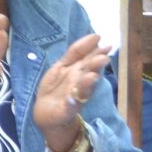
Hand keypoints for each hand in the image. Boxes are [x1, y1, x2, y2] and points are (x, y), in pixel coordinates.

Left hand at [33, 33, 109, 150]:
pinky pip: (69, 106)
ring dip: (87, 83)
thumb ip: (74, 55)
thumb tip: (92, 40)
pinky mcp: (66, 110)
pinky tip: (72, 99)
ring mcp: (73, 96)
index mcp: (74, 71)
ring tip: (92, 76)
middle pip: (86, 72)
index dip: (89, 47)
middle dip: (94, 65)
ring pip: (82, 89)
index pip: (82, 57)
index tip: (99, 37)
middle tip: (104, 58)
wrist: (47, 114)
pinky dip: (71, 103)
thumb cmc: (56, 88)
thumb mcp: (62, 67)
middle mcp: (77, 82)